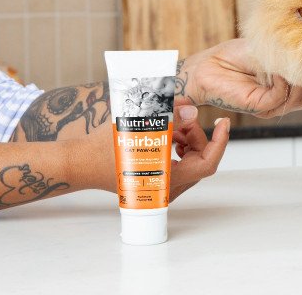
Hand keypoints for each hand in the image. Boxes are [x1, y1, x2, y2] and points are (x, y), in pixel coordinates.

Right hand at [89, 106, 228, 200]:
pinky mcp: (155, 183)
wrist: (78, 162)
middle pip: (199, 159)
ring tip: (170, 123)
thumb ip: (168, 115)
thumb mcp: (137, 124)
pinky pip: (178, 164)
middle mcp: (167, 190)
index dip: (220, 142)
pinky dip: (176, 146)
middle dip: (196, 134)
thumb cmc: (102, 147)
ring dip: (186, 139)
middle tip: (181, 117)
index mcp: (166, 180)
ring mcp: (161, 189)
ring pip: (190, 161)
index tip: (224, 123)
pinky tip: (165, 132)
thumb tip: (193, 111)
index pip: (208, 163)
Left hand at [177, 39, 301, 117]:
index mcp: (287, 89)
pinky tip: (275, 70)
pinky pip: (281, 96)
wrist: (207, 66)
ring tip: (286, 61)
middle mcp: (282, 100)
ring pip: (299, 98)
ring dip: (296, 78)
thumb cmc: (236, 55)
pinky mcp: (260, 106)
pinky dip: (281, 81)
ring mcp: (272, 105)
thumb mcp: (273, 51)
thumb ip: (294, 58)